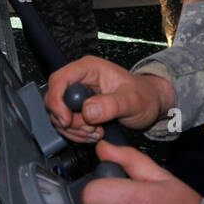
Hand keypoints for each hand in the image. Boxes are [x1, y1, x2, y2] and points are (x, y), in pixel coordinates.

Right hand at [45, 56, 173, 143]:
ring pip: (59, 116)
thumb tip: (88, 110)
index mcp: (89, 68)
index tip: (67, 120)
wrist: (149, 104)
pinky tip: (94, 133)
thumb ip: (111, 105)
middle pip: (55, 100)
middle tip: (91, 129)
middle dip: (69, 121)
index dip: (57, 101)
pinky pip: (66, 125)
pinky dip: (77, 134)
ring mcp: (77, 95)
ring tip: (97, 132)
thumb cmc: (144, 96)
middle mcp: (79, 79)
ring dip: (75, 130)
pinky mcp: (78, 109)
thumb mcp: (132, 100)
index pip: (59, 80)